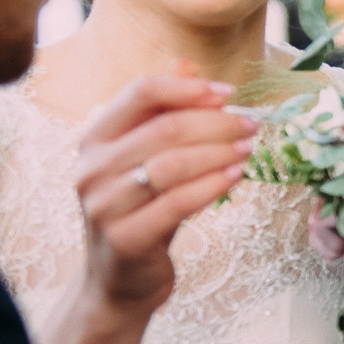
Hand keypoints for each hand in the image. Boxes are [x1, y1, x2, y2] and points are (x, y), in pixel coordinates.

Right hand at [73, 62, 257, 319]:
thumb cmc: (140, 210)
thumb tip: (188, 63)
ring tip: (250, 148)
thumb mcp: (146, 158)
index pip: (142, 92)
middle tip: (251, 124)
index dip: (189, 88)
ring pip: (173, 164)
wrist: (118, 281)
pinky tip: (237, 176)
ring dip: (220, 152)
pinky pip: (177, 203)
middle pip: (164, 127)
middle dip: (216, 123)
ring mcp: (104, 205)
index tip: (228, 93)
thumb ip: (161, 112)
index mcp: (95, 138)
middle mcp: (92, 168)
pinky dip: (212, 186)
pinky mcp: (125, 238)